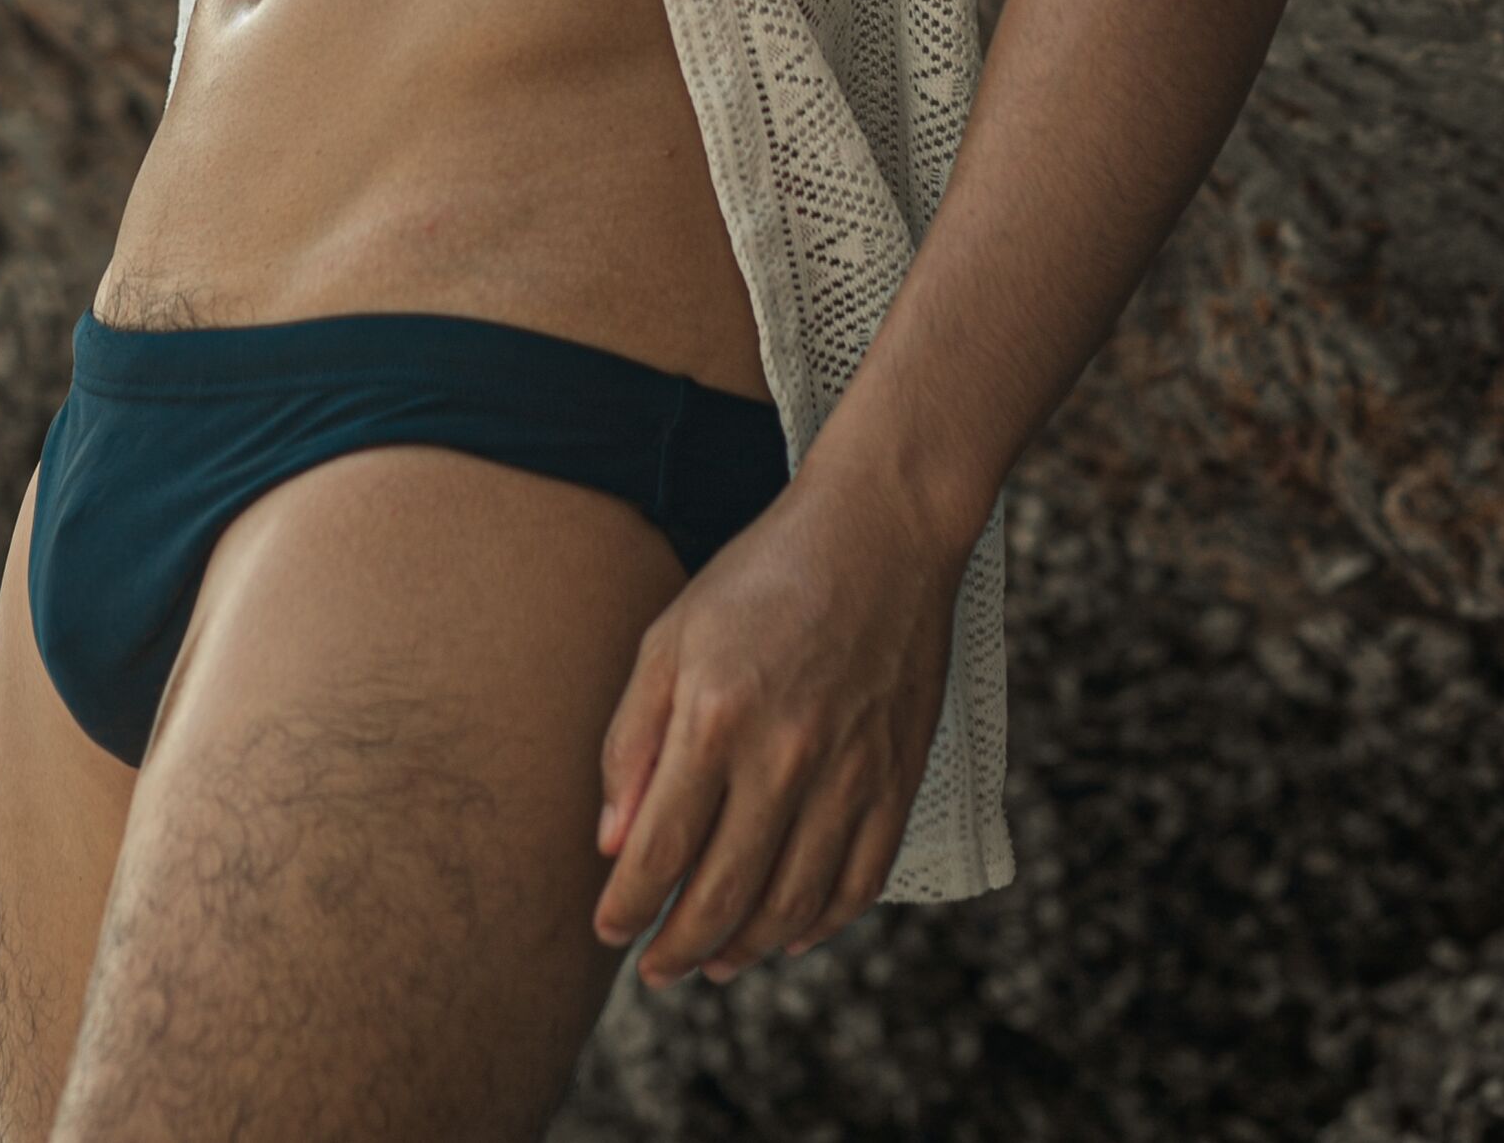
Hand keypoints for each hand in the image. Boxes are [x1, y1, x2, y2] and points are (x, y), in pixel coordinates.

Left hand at [589, 463, 964, 982]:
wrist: (879, 532)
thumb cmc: (761, 576)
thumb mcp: (672, 635)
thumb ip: (634, 739)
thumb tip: (612, 840)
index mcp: (716, 716)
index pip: (661, 848)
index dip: (628, 904)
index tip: (606, 932)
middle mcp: (784, 757)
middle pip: (724, 894)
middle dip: (678, 948)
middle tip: (652, 971)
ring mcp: (849, 775)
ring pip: (792, 905)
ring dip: (745, 950)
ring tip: (710, 964)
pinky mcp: (897, 780)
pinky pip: (858, 883)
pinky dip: (820, 924)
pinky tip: (788, 934)